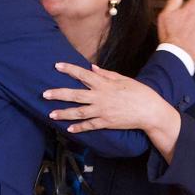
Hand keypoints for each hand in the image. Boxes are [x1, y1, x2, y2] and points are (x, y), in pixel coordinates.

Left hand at [44, 63, 177, 135]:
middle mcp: (100, 97)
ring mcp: (102, 112)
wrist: (150, 112)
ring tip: (51, 114)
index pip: (83, 74)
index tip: (57, 65)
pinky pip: (89, 126)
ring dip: (63, 113)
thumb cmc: (139, 93)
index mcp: (105, 84)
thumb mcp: (123, 79)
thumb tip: (91, 68)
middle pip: (75, 95)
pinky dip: (78, 128)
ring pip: (78, 113)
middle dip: (58, 94)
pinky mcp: (106, 123)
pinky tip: (68, 128)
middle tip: (44, 93)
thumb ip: (106, 74)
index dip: (69, 69)